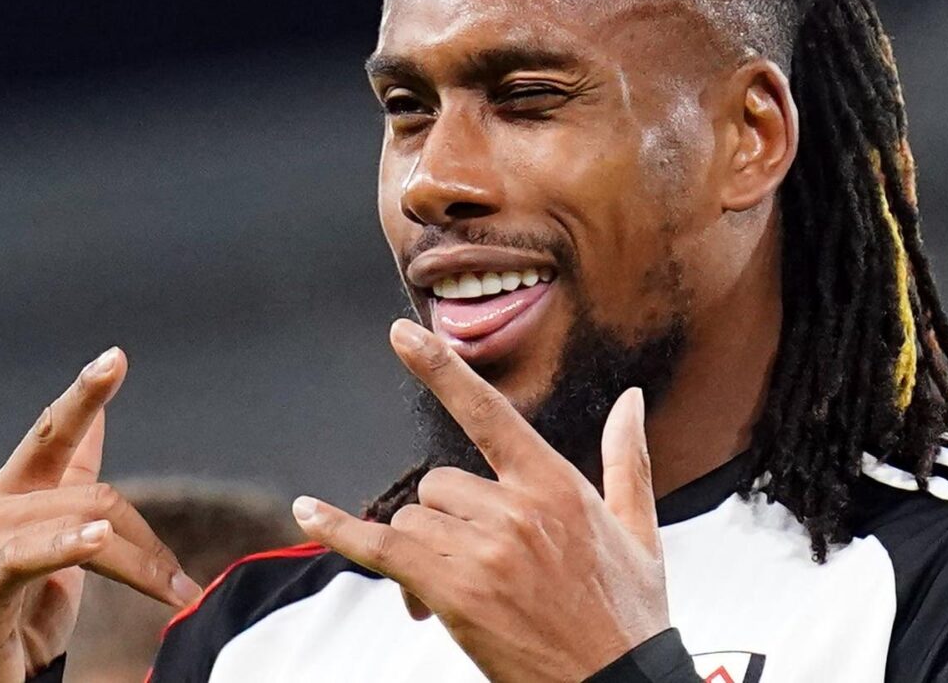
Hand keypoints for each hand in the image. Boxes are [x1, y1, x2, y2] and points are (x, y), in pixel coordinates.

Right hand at [0, 348, 201, 682]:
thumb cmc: (20, 613)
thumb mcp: (55, 540)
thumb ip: (71, 480)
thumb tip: (96, 419)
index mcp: (10, 495)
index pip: (52, 434)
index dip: (84, 395)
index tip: (115, 358)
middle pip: (96, 497)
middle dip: (148, 542)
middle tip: (182, 584)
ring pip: (83, 527)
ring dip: (139, 565)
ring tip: (174, 589)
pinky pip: (26, 561)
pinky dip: (64, 548)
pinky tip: (94, 539)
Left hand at [292, 319, 669, 682]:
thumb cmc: (628, 613)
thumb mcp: (640, 531)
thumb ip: (628, 458)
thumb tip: (630, 401)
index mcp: (557, 483)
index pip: (489, 414)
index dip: (442, 370)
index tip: (403, 335)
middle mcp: (516, 507)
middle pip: (440, 484)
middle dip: (448, 520)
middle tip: (482, 565)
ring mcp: (483, 550)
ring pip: (416, 519)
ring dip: (427, 550)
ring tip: (469, 592)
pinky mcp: (454, 591)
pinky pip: (381, 547)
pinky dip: (340, 532)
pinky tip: (308, 513)